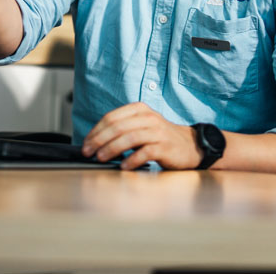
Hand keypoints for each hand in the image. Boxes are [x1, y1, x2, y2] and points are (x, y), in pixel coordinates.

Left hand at [81, 102, 201, 170]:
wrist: (190, 146)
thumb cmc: (160, 138)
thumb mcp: (141, 126)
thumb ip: (122, 129)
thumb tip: (95, 142)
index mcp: (139, 109)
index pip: (111, 118)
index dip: (95, 131)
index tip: (85, 144)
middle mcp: (148, 117)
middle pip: (117, 127)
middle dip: (99, 140)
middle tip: (88, 152)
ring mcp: (157, 131)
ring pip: (129, 138)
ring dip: (111, 149)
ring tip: (101, 158)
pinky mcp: (164, 146)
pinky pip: (144, 152)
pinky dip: (131, 160)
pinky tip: (123, 167)